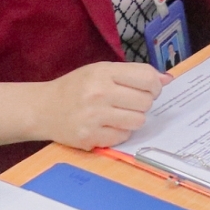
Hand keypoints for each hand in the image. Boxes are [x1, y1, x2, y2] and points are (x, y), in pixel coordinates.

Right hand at [39, 61, 170, 148]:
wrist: (42, 109)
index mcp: (103, 72)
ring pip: (138, 121)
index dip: (155, 85)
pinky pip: (123, 136)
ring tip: (119, 114)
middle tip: (130, 103)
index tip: (150, 89)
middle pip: (146, 101)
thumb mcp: (101, 71)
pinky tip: (107, 125)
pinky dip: (120, 132)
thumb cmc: (75, 88)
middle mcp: (99, 93)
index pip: (147, 77)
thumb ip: (133, 74)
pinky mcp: (90, 137)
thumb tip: (167, 79)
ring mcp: (94, 117)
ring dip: (133, 119)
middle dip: (143, 103)